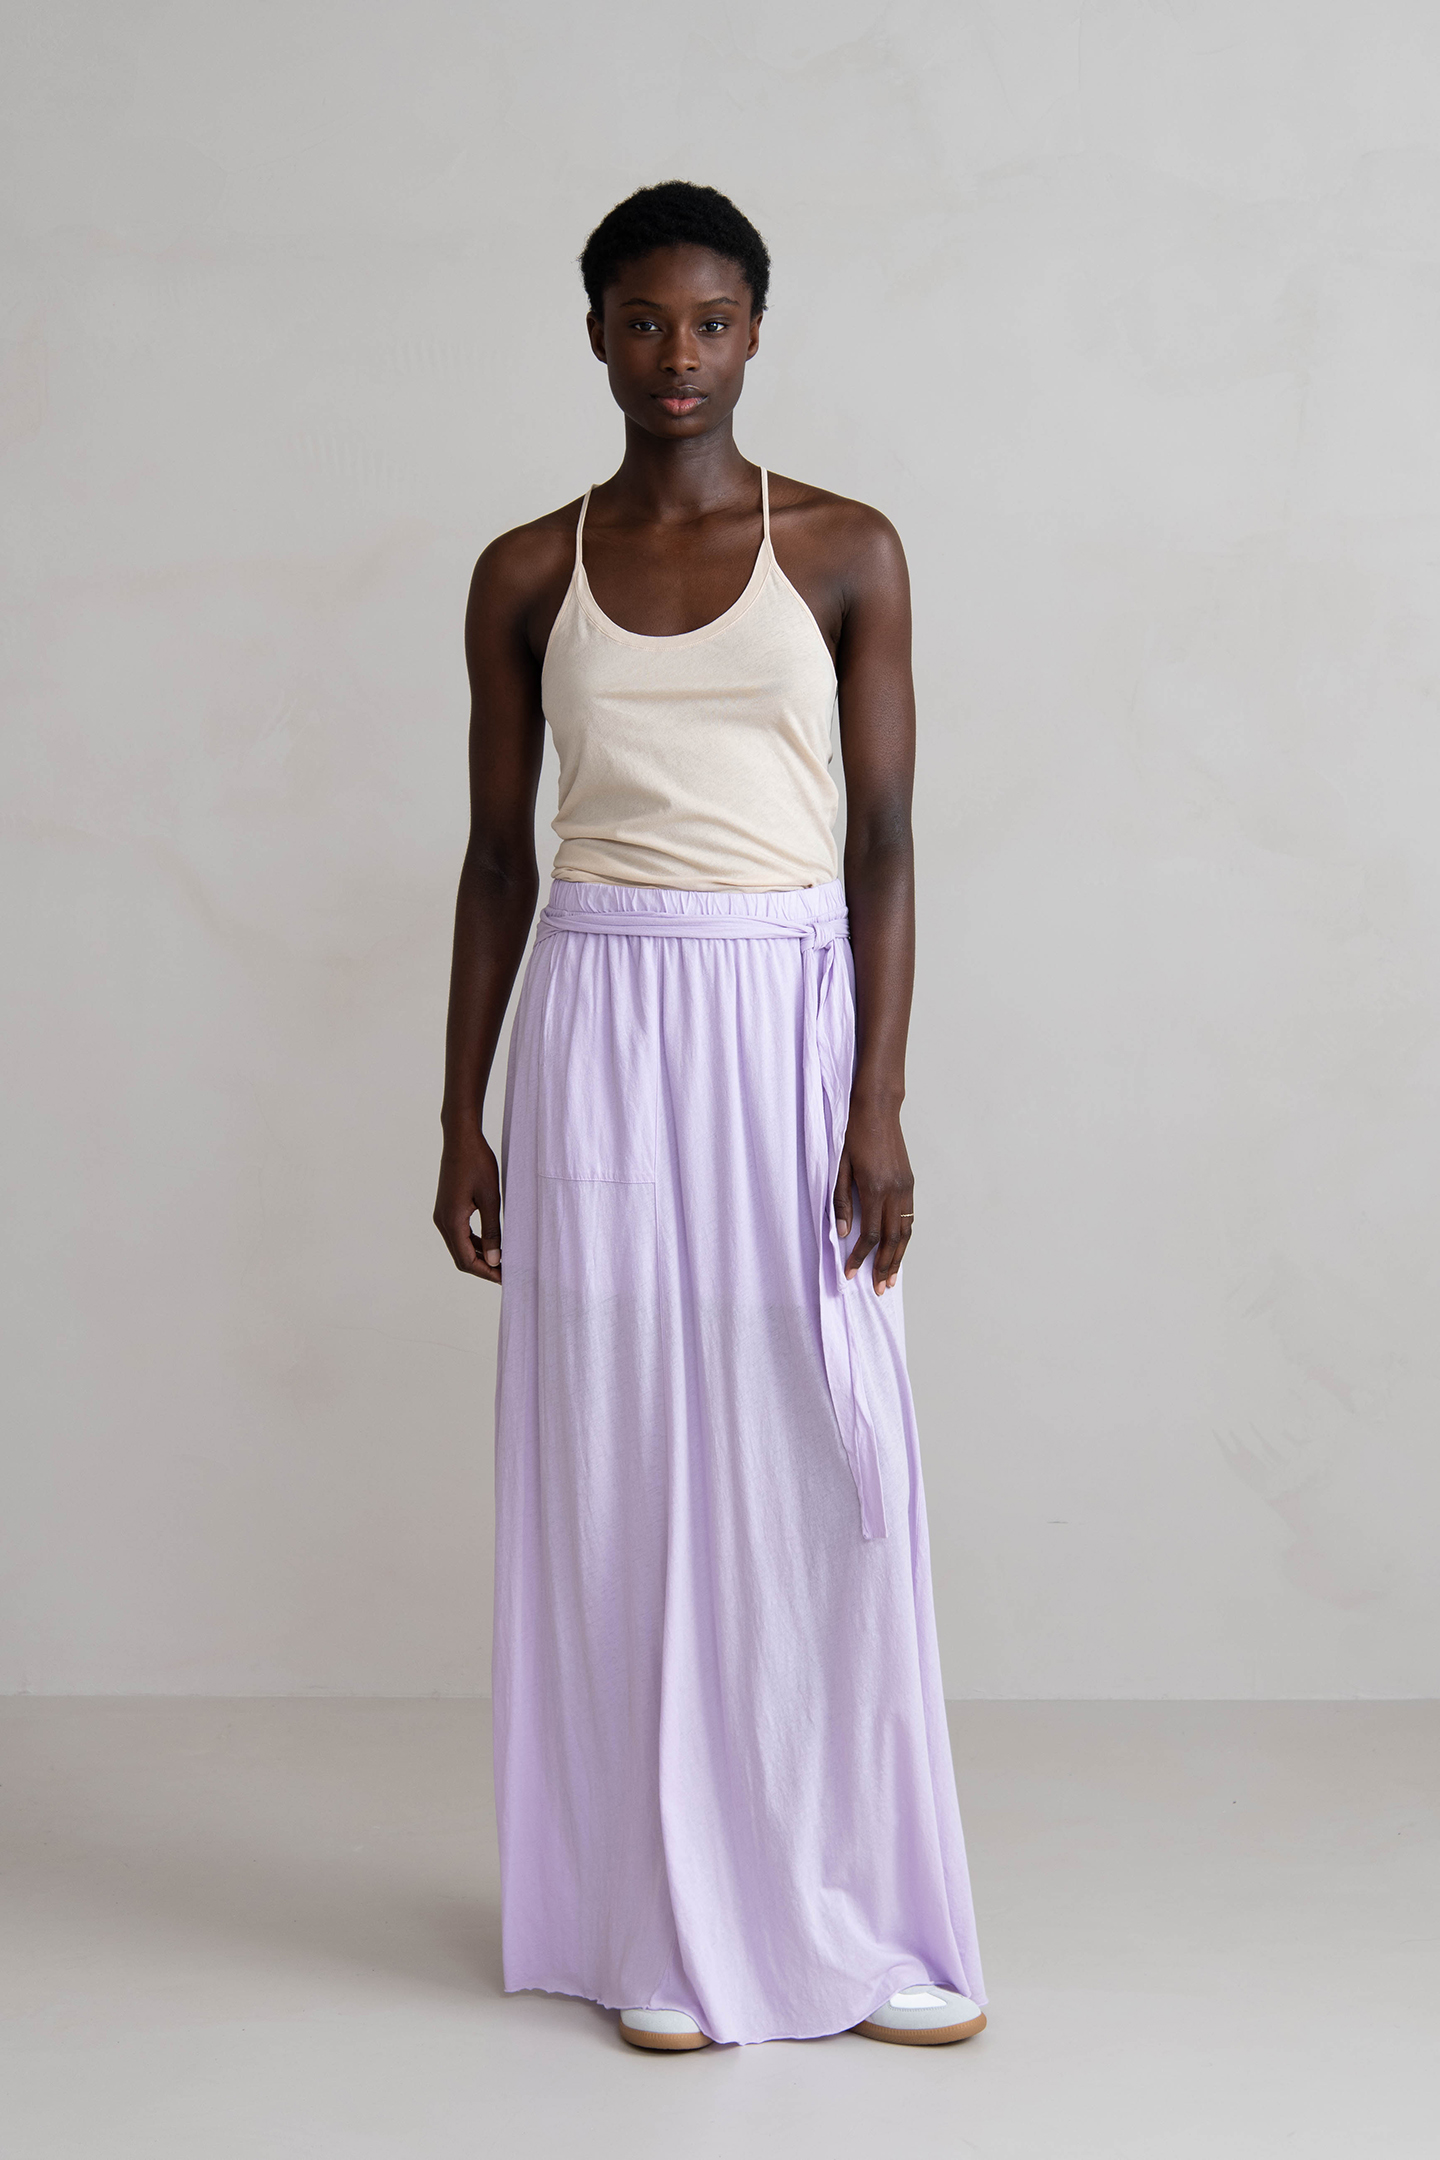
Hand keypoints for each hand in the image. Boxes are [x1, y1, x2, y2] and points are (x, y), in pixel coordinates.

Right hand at [433, 1130, 502, 1282]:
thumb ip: (493, 1231)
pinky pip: (459, 1234)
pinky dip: (474, 1243)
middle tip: (508, 1273)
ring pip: (460, 1247)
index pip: (466, 1260)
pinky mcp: (446, 1209)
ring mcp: (442, 1215)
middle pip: (461, 1257)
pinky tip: (492, 1243)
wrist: (461, 1138)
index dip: (486, 1273)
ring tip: (503, 1260)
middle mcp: (442, 1221)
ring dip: (479, 1256)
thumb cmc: (477, 1163)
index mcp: (451, 1221)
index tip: (506, 1278)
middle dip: (483, 1268)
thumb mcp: (491, 1198)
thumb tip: (495, 1260)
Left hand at [832, 1096, 912, 1294]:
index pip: (869, 1235)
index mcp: (874, 1189)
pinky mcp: (910, 1181)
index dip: (860, 1258)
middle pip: (891, 1240)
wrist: (877, 1108)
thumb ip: (841, 1202)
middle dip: (885, 1267)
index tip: (849, 1274)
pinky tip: (898, 1248)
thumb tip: (843, 1233)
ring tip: (892, 1278)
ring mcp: (906, 1187)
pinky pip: (909, 1216)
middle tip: (879, 1290)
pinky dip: (904, 1237)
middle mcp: (895, 1191)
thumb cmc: (852, 1134)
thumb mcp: (839, 1167)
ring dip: (898, 1257)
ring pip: (905, 1231)